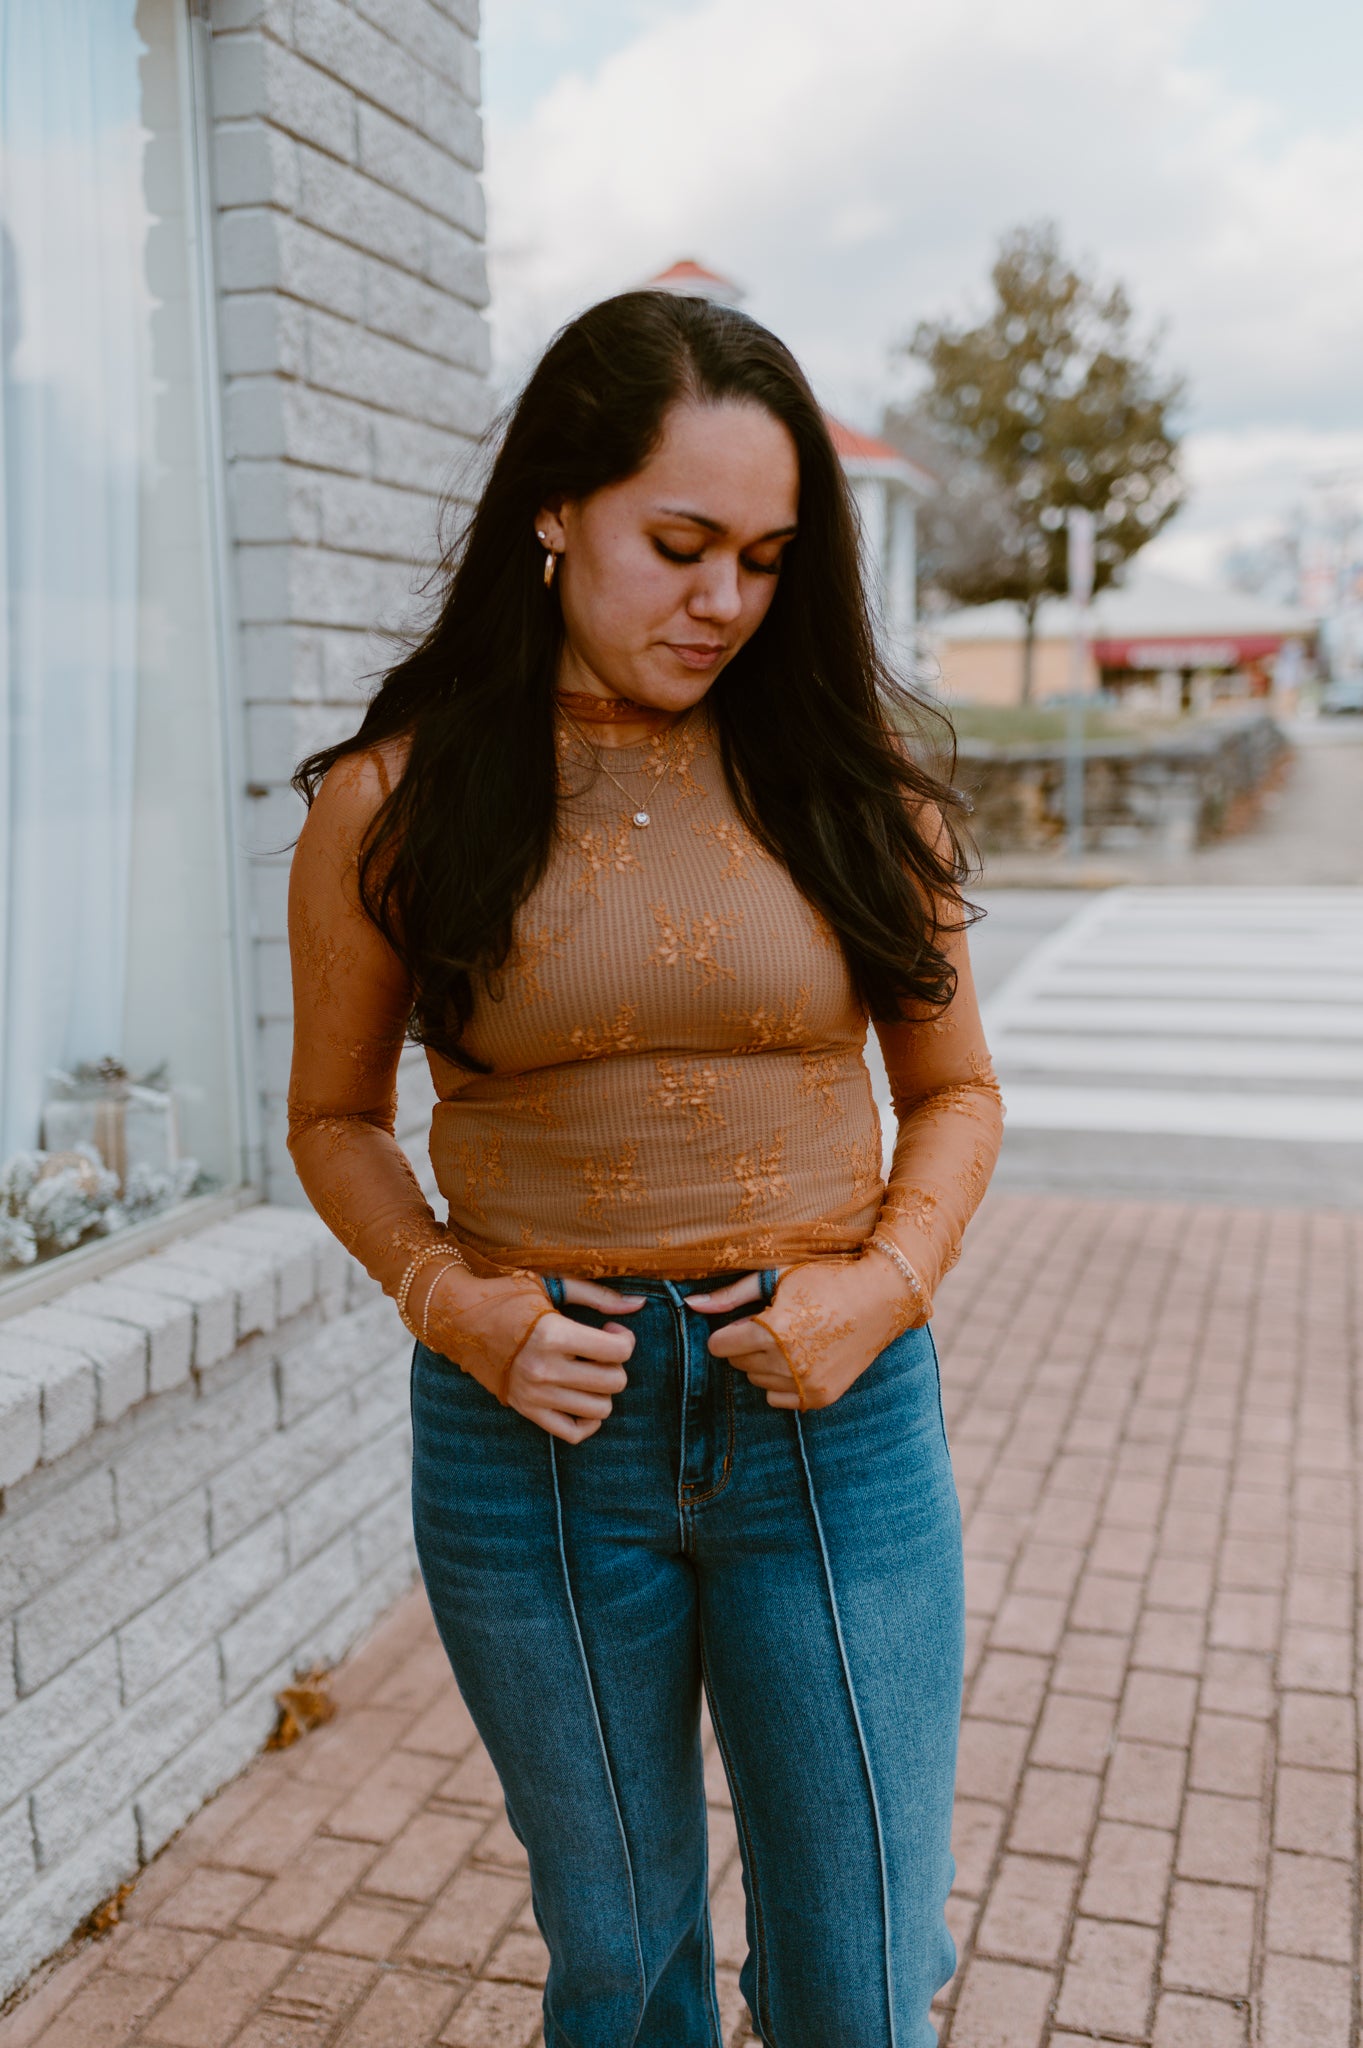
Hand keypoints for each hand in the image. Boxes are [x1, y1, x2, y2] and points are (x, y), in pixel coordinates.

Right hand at [504, 1278, 644, 1443]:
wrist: (459, 1321)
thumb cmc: (508, 1297)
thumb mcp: (551, 1286)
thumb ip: (597, 1295)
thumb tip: (639, 1304)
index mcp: (553, 1335)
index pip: (617, 1352)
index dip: (625, 1339)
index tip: (610, 1329)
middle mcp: (545, 1370)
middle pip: (614, 1382)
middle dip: (617, 1365)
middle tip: (601, 1350)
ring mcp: (535, 1396)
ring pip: (600, 1410)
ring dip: (603, 1390)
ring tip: (589, 1371)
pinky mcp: (527, 1411)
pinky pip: (574, 1434)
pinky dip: (588, 1422)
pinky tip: (583, 1398)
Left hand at [692, 1256, 916, 1410]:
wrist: (882, 1297)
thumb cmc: (826, 1279)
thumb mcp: (777, 1278)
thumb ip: (731, 1295)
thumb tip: (690, 1304)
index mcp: (773, 1330)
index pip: (720, 1346)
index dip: (728, 1331)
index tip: (746, 1319)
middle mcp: (788, 1362)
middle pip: (738, 1363)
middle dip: (747, 1344)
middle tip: (774, 1324)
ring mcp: (807, 1383)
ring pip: (758, 1381)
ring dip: (765, 1363)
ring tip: (792, 1338)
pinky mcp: (821, 1396)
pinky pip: (779, 1399)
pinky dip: (783, 1382)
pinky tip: (802, 1357)